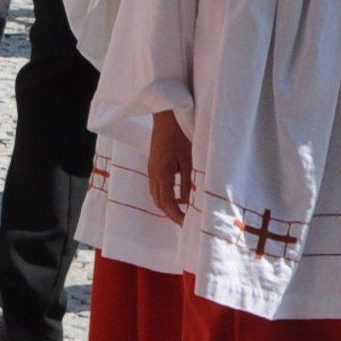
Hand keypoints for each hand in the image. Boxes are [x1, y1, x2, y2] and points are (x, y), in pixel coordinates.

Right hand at [146, 108, 191, 222]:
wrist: (167, 115)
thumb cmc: (181, 134)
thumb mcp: (189, 159)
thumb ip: (187, 182)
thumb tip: (188, 202)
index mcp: (161, 173)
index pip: (167, 203)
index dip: (176, 216)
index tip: (187, 225)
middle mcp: (152, 173)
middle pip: (158, 201)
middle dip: (171, 214)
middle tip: (185, 223)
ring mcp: (151, 168)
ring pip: (155, 194)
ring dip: (167, 205)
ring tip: (181, 212)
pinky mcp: (153, 163)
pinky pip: (156, 186)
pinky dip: (164, 195)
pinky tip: (177, 195)